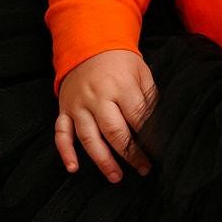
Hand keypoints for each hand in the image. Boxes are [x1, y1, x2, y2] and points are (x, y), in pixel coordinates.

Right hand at [55, 49, 158, 182]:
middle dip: (130, 154)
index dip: (149, 138)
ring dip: (102, 160)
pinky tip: (74, 168)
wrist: (89, 45)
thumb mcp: (141, 73)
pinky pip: (61, 133)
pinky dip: (65, 152)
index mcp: (121, 86)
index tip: (159, 153)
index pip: (138, 118)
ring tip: (116, 177)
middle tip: (143, 169)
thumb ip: (149, 98)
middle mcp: (98, 97)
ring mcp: (79, 104)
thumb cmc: (120, 62)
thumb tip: (160, 126)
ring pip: (88, 137)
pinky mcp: (64, 109)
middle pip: (114, 131)